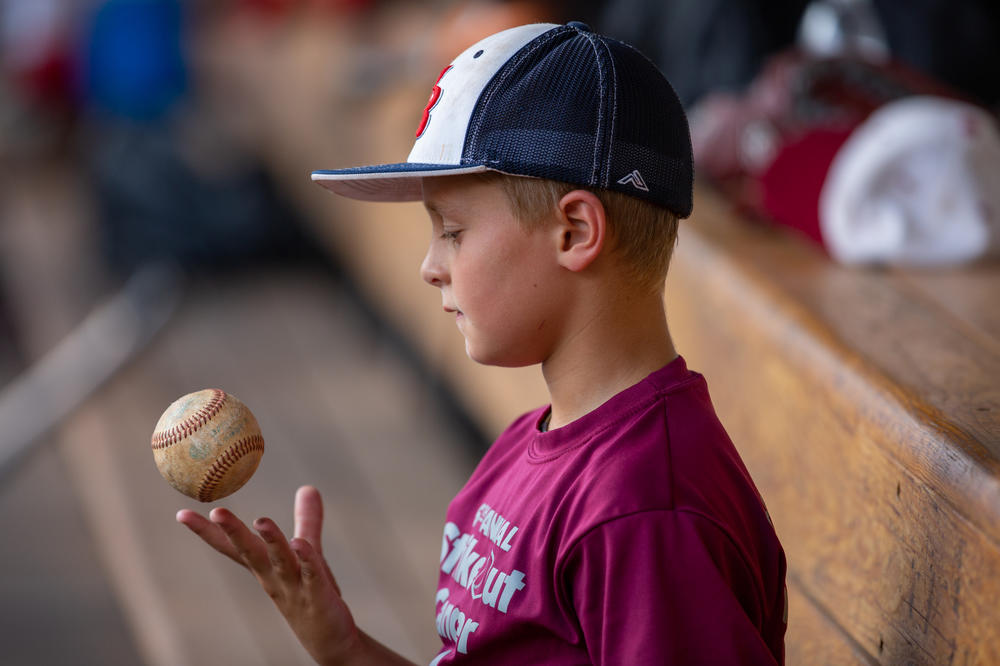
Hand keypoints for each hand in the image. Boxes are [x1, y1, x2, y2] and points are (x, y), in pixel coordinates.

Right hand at [177, 486, 359, 664]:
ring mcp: (293, 587)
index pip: (233, 547)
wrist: (329, 637)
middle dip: (233, 532)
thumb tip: (308, 487)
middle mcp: (272, 576)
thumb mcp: (308, 551)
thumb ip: (307, 520)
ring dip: (271, 540)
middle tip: (217, 511)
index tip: (182, 514)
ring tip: (261, 520)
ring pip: (279, 560)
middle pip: (249, 552)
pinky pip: (310, 574)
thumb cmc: (311, 592)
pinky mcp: (317, 595)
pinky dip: (306, 560)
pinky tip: (300, 544)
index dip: (209, 531)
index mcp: (265, 566)